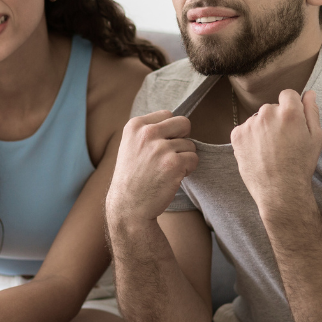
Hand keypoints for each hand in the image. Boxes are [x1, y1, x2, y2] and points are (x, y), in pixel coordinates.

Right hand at [106, 110, 197, 226]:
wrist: (128, 206)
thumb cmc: (132, 177)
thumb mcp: (130, 146)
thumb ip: (149, 131)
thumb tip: (177, 123)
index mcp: (135, 126)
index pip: (167, 114)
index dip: (169, 131)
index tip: (158, 146)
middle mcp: (147, 133)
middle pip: (184, 123)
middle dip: (182, 139)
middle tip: (170, 156)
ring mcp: (161, 148)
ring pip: (190, 144)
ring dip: (183, 158)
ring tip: (166, 171)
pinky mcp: (174, 164)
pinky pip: (194, 159)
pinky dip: (188, 169)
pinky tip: (172, 177)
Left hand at [230, 89, 321, 214]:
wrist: (279, 189)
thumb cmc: (301, 164)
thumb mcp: (316, 137)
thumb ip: (311, 111)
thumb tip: (309, 93)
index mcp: (289, 112)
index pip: (287, 94)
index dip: (291, 106)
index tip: (291, 121)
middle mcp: (267, 113)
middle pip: (271, 108)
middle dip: (276, 119)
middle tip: (282, 141)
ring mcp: (249, 124)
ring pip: (257, 119)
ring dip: (262, 128)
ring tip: (269, 150)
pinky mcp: (237, 135)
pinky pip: (244, 129)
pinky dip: (249, 138)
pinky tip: (258, 152)